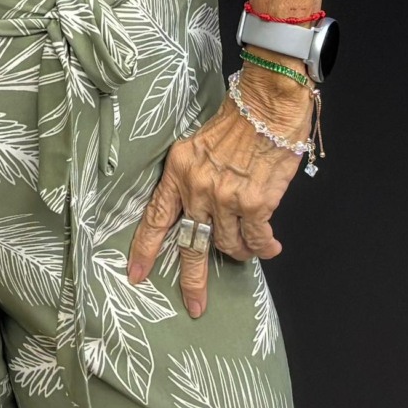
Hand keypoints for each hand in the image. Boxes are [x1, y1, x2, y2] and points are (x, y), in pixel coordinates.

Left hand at [124, 71, 311, 318]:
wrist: (268, 101)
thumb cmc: (238, 117)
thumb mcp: (200, 144)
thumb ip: (196, 177)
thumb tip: (203, 211)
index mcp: (178, 170)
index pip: (156, 216)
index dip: (145, 248)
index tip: (136, 274)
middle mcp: (197, 186)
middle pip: (190, 244)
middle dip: (192, 280)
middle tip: (194, 305)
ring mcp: (226, 197)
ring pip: (229, 244)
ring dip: (241, 251)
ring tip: (251, 248)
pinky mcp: (255, 203)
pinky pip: (257, 239)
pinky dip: (265, 246)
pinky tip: (271, 246)